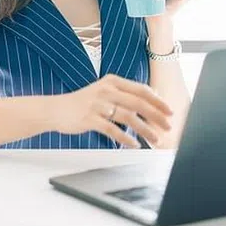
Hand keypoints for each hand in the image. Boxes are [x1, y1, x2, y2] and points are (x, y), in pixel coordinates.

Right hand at [54, 74, 172, 147]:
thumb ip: (127, 92)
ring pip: (128, 117)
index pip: (141, 89)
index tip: (169, 111)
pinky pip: (112, 129)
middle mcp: (106, 90)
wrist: (56, 109)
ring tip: (155, 139)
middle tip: (167, 126)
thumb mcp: (105, 91)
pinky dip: (125, 138)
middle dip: (156, 116)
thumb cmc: (84, 102)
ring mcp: (97, 104)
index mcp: (112, 81)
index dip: (157, 101)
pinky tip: (134, 144)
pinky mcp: (89, 118)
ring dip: (144, 129)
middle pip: (138, 103)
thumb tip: (154, 94)